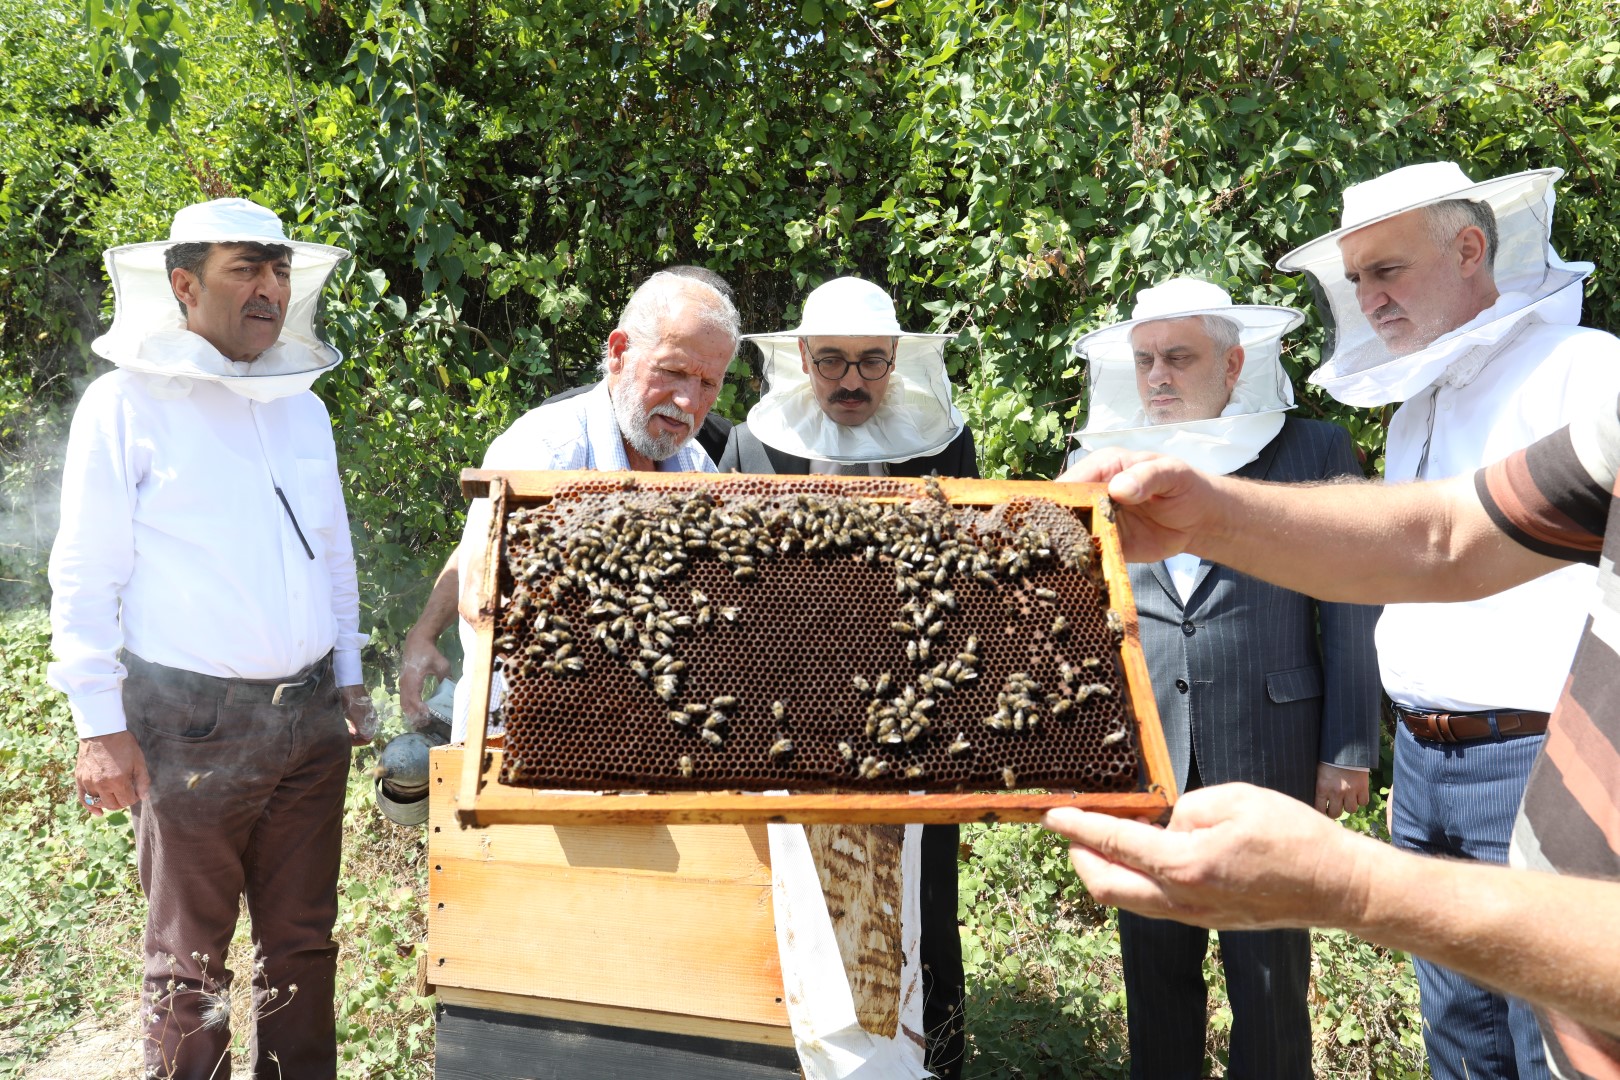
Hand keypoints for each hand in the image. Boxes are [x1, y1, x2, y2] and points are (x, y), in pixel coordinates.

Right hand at [76, 731, 149, 814]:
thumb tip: (144, 797)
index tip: (136, 792)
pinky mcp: (79, 778)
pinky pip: (83, 799)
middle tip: (126, 793)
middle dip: (122, 802)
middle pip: (113, 805)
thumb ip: (142, 781)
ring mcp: (88, 782)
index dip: (134, 798)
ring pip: (99, 802)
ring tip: (115, 796)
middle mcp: (101, 784)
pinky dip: (90, 807)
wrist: (102, 731)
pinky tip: (98, 813)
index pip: (127, 801)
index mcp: (118, 781)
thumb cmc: (123, 744)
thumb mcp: (138, 761)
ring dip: (108, 802)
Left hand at [340, 684, 377, 745]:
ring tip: (344, 730)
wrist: (349, 685)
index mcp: (371, 721)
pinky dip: (352, 728)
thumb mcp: (355, 715)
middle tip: (344, 735)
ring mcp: (366, 716)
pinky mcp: (361, 713)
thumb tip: (368, 738)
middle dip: (354, 738)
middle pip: (365, 735)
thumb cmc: (351, 701)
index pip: (368, 738)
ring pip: (361, 730)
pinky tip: (345, 725)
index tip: (347, 739)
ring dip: (353, 733)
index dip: (358, 742)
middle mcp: (371, 720)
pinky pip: (358, 725)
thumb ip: (362, 727)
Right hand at [399, 629, 450, 729]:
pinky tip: (418, 713)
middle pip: (406, 704)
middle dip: (415, 715)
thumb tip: (451, 692)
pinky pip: (404, 699)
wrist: (417, 641)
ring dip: (411, 713)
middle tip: (426, 724)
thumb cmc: (430, 652)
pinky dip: (409, 708)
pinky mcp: (403, 683)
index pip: (414, 697)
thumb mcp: (442, 664)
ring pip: (403, 703)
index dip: (420, 708)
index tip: (428, 715)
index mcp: (413, 678)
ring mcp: (402, 683)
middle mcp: (405, 682)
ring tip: (422, 722)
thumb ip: (445, 678)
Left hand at [1042, 782, 1372, 929]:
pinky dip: (1134, 880)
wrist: (1336, 886)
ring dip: (1105, 870)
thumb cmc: (1293, 835)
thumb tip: (1165, 825)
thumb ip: (1186, 809)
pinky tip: (1141, 856)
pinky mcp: (1206, 919)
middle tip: (1070, 831)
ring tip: (1102, 840)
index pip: (1113, 843)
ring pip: (1127, 899)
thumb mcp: (1234, 799)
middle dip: (1079, 856)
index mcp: (1184, 864)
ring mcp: (1193, 915)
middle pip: (1105, 885)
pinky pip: (1153, 903)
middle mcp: (1181, 898)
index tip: (1051, 815)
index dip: (1077, 827)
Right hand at [1056, 447, 1215, 563]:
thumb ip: (1147, 477)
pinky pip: (1088, 554)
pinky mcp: (1105, 545)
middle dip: (1056, 526)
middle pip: (1063, 509)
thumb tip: (1119, 488)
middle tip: (1054, 545)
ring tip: (1060, 562)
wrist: (1200, 520)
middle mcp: (1093, 493)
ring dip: (1066, 548)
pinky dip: (1082, 563)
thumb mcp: (1172, 474)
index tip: (1056, 517)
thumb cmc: (1185, 487)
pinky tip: (1078, 572)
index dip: (1061, 498)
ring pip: (1070, 534)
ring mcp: (1097, 520)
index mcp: (1104, 468)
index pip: (1072, 481)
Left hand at [1315, 763, 1370, 817]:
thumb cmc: (1329, 758)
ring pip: (1351, 810)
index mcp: (1322, 787)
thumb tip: (1314, 796)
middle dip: (1334, 812)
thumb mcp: (1318, 771)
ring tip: (1347, 800)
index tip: (1323, 811)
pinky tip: (1357, 795)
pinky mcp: (1362, 787)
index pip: (1319, 809)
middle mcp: (1336, 792)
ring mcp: (1350, 791)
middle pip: (1335, 813)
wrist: (1346, 748)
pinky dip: (1361, 800)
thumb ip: (1318, 785)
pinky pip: (1363, 802)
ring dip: (1349, 806)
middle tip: (1335, 808)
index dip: (1321, 812)